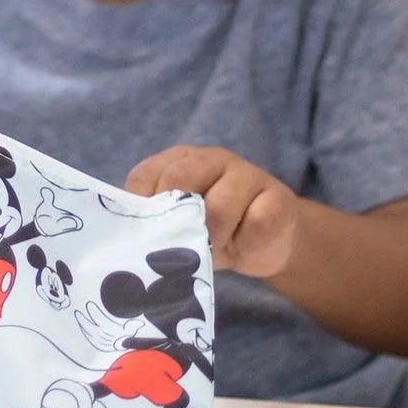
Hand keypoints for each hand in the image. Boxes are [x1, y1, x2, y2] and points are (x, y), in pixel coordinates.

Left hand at [125, 146, 300, 278]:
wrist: (266, 241)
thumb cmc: (212, 230)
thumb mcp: (179, 222)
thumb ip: (154, 218)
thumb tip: (128, 233)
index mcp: (181, 160)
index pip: (146, 175)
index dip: (142, 209)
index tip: (148, 234)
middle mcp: (213, 159)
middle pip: (180, 180)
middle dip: (177, 221)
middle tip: (183, 245)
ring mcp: (248, 175)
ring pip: (219, 207)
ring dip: (213, 238)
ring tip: (217, 247)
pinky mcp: (279, 199)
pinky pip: (257, 223)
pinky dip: (245, 243)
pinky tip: (244, 245)